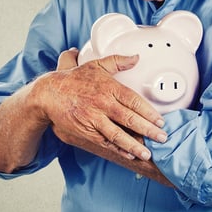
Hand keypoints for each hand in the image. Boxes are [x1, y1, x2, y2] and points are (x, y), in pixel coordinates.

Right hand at [35, 49, 166, 161]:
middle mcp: (102, 104)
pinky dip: (117, 148)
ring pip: (117, 134)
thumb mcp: (96, 65)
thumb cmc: (74, 79)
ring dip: (134, 145)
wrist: (49, 93)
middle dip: (148, 130)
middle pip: (129, 119)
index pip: (134, 101)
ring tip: (147, 152)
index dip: (149, 112)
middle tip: (162, 137)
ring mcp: (94, 118)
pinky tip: (128, 154)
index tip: (161, 120)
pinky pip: (105, 141)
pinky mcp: (86, 130)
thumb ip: (118, 61)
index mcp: (108, 87)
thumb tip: (136, 57)